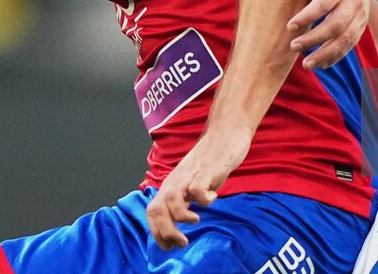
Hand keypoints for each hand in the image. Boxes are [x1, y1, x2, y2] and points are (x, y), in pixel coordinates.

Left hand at [147, 128, 251, 250]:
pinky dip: (204, 199)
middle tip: (181, 242)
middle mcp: (176, 181)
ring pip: (172, 199)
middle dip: (165, 231)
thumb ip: (185, 198)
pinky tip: (213, 195)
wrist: (225, 131)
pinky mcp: (207, 170)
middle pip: (157, 209)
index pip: (152, 212)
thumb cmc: (210, 159)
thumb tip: (179, 221)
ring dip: (182, 217)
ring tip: (196, 220)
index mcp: (171, 185)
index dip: (157, 233)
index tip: (169, 246)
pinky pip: (198, 188)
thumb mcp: (193, 181)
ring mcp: (190, 174)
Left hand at [288, 0, 371, 68]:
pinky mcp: (360, 28)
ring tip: (305, 64)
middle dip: (314, 38)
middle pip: (336, 25)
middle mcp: (355, 2)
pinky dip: (334, 57)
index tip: (290, 26)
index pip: (326, 2)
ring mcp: (360, 17)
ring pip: (345, 40)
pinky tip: (319, 64)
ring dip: (325, 54)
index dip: (308, 16)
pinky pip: (349, 46)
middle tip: (293, 46)